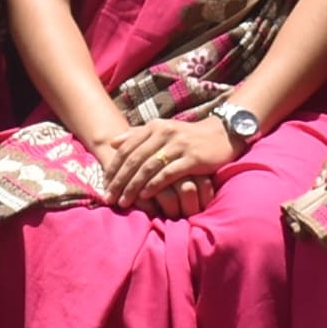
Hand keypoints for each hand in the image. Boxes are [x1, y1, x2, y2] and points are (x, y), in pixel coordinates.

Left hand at [93, 115, 227, 216]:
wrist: (222, 133)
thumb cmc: (188, 136)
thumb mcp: (162, 130)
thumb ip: (137, 135)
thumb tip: (112, 143)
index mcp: (153, 127)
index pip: (126, 149)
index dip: (113, 168)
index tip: (104, 185)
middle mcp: (163, 133)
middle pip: (134, 160)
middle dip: (119, 181)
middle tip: (109, 197)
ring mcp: (178, 145)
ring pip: (148, 167)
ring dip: (133, 186)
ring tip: (124, 201)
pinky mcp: (193, 158)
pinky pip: (168, 173)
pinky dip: (155, 185)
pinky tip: (145, 195)